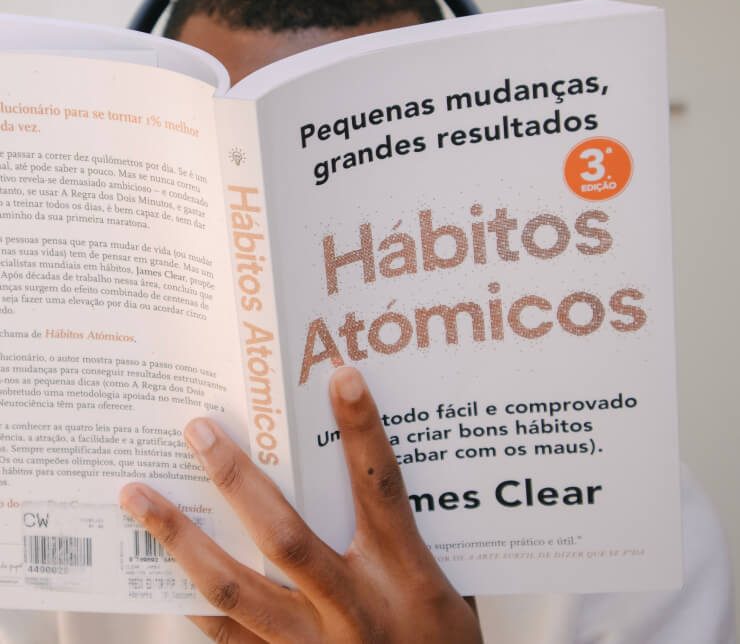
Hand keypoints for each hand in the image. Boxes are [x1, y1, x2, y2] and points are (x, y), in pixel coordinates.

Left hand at [119, 367, 482, 642]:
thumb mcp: (447, 584)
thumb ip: (409, 530)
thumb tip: (370, 470)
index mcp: (405, 576)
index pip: (380, 490)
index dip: (363, 432)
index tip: (341, 377)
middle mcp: (354, 608)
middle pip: (286, 535)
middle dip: (237, 478)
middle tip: (200, 431)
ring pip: (235, 587)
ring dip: (182, 538)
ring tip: (140, 496)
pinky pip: (229, 637)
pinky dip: (193, 599)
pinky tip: (160, 569)